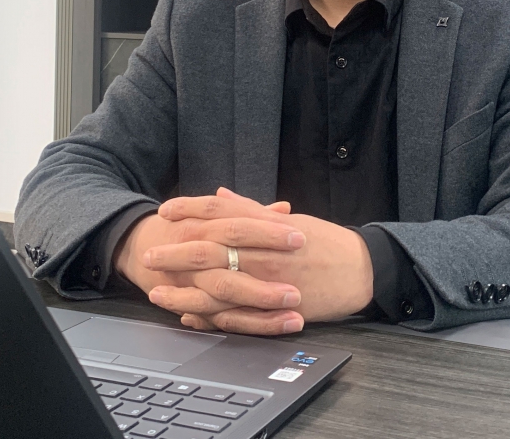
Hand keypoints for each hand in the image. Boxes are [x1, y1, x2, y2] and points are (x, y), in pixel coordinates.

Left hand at [145, 187, 373, 333]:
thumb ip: (251, 208)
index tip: (166, 210)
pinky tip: (188, 315)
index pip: (220, 211)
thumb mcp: (289, 220)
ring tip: (156, 289)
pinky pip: (234, 316)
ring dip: (183, 288)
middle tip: (149, 252)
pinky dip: (209, 316)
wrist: (360, 270)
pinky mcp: (273, 309)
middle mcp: (263, 251)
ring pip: (216, 285)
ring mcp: (267, 281)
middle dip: (176, 249)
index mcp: (265, 226)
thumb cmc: (325, 242)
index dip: (190, 208)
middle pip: (211, 246)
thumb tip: (220, 194)